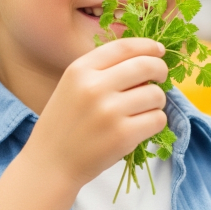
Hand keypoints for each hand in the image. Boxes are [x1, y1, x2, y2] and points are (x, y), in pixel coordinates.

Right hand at [29, 37, 168, 188]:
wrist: (49, 163)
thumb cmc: (65, 124)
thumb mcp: (73, 86)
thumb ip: (103, 70)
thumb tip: (148, 59)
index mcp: (80, 70)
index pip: (124, 46)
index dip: (148, 46)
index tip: (159, 51)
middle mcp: (94, 86)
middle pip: (147, 65)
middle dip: (161, 71)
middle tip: (160, 79)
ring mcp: (109, 111)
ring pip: (156, 94)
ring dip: (157, 102)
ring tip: (142, 111)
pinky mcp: (123, 135)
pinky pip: (158, 119)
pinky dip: (155, 123)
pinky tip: (140, 128)